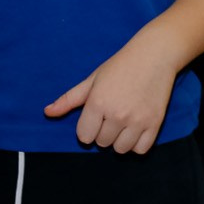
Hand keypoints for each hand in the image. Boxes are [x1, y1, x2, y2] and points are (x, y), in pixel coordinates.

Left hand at [45, 36, 177, 153]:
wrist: (156, 53)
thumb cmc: (121, 65)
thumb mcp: (93, 79)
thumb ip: (69, 99)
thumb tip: (47, 112)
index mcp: (98, 102)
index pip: (84, 136)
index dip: (88, 127)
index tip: (97, 115)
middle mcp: (117, 114)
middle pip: (102, 142)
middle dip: (104, 131)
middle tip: (114, 113)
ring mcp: (137, 120)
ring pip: (120, 149)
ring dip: (120, 139)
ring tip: (125, 122)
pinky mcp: (155, 123)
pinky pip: (140, 149)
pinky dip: (136, 144)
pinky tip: (136, 129)